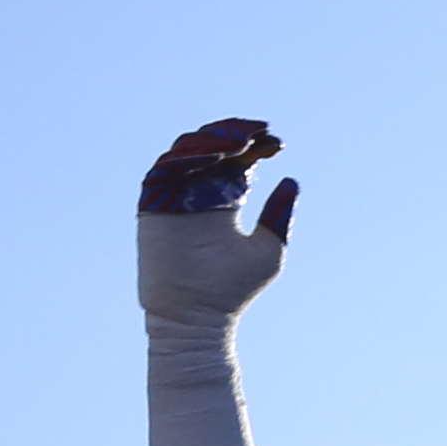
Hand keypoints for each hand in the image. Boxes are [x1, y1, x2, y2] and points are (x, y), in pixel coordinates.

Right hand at [137, 119, 295, 318]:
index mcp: (225, 198)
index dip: (256, 145)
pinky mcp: (156, 198)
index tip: (279, 142)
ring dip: (218, 140)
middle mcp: (199, 189)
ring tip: (245, 142)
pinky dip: (194, 156)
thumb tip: (291, 181)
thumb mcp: (269, 249)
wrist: (197, 313)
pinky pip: (171, 166)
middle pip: (216, 146)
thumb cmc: (234, 289)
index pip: (239, 159)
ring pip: (193, 149)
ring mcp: (176, 191)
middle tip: (262, 132)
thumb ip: (278, 216)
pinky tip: (219, 156)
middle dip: (238, 134)